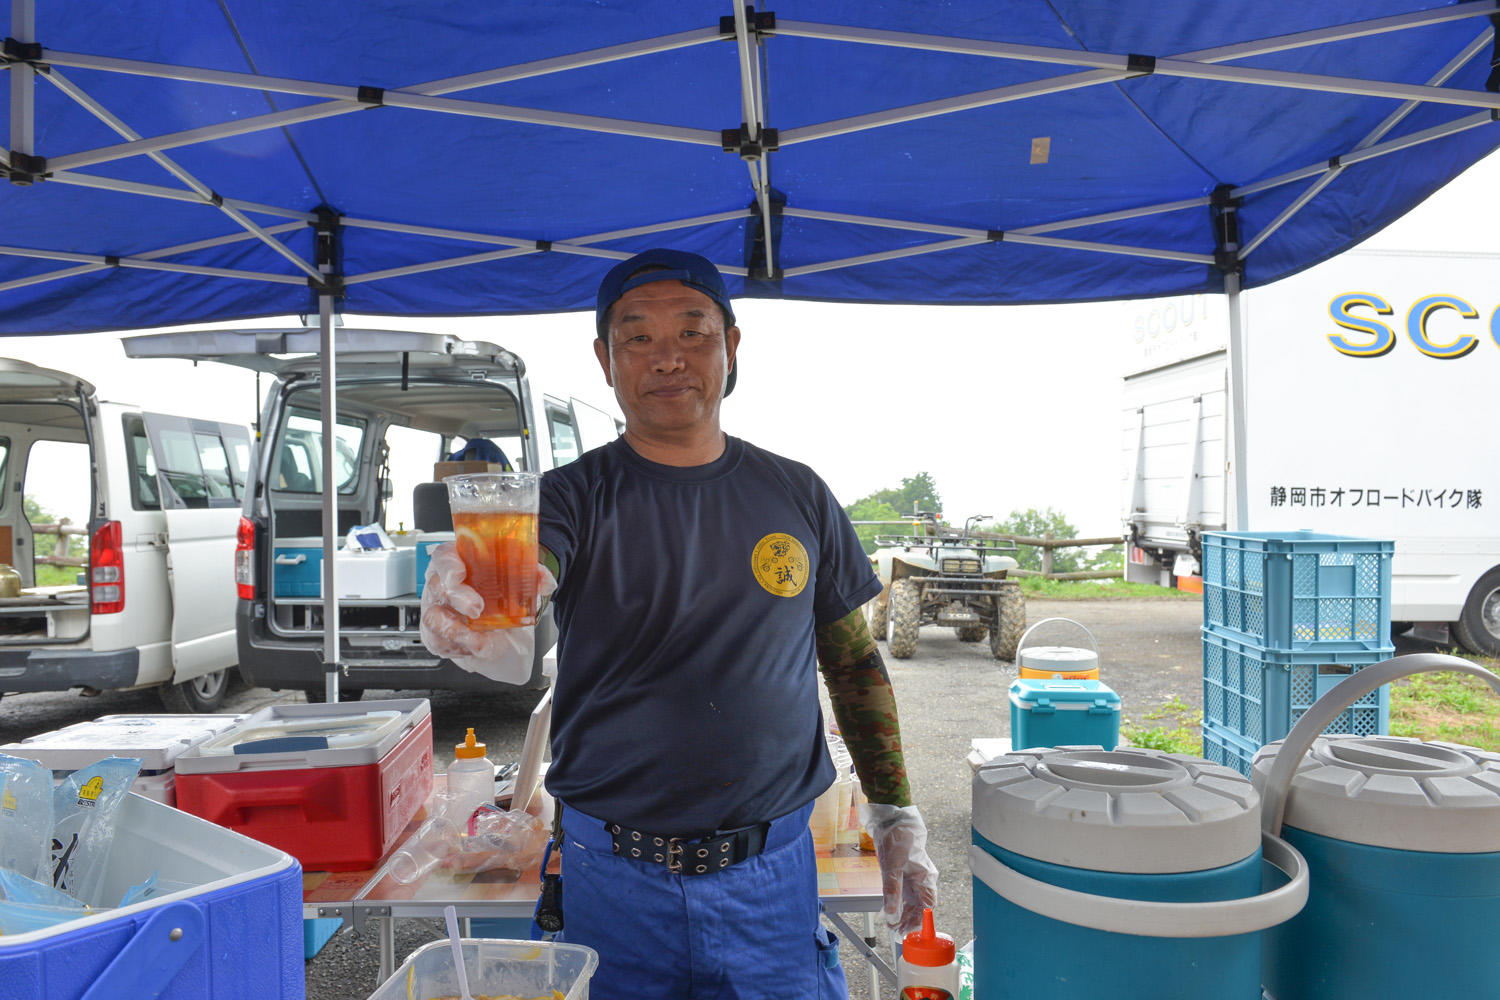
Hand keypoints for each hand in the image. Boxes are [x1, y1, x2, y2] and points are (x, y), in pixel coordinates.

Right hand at [419, 542, 555, 682]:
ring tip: (483, 642)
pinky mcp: (435, 632)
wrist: (493, 604)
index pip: (443, 558)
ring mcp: (434, 608)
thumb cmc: (495, 582)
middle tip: (477, 610)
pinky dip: (459, 648)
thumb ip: (533, 574)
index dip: (448, 567)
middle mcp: (440, 583)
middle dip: (458, 599)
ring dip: (459, 633)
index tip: (458, 576)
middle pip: (438, 587)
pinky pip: (439, 642)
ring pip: (434, 619)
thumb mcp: (515, 573)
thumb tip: (546, 582)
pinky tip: (478, 649)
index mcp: (455, 560)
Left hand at [859, 802, 937, 936]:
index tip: (908, 930)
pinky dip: (898, 905)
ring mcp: (913, 879)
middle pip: (919, 906)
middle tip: (896, 932)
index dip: (919, 920)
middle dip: (909, 920)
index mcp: (926, 878)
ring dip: (903, 915)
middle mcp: (922, 880)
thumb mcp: (892, 867)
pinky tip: (891, 913)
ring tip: (893, 927)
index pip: (927, 905)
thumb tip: (891, 914)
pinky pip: (904, 895)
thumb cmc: (898, 840)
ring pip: (911, 902)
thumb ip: (892, 892)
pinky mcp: (904, 876)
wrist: (892, 821)